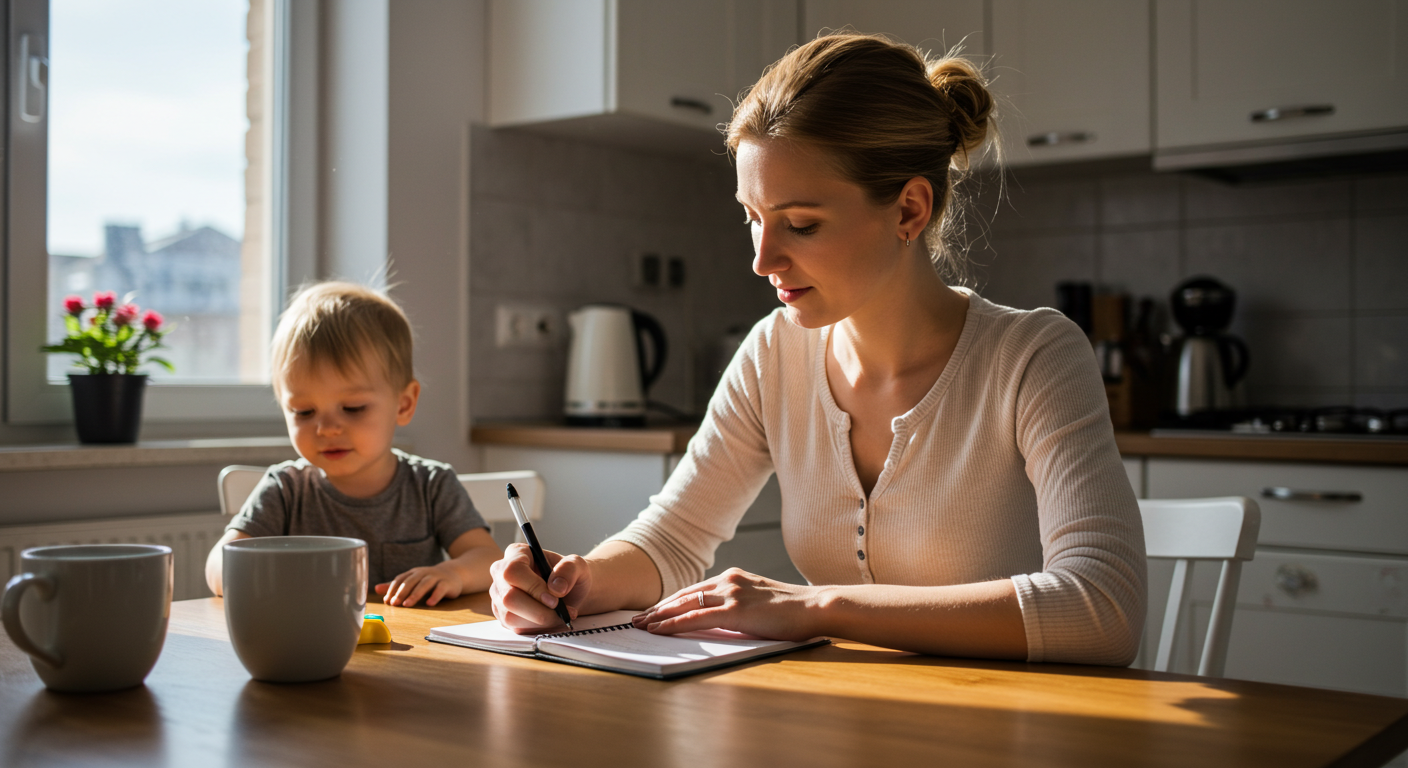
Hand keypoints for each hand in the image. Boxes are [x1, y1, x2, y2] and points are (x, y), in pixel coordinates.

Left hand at [376, 563, 462, 606]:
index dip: (393, 589)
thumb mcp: (413, 580)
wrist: (454, 574)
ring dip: (415, 594)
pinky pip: (440, 589)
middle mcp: (424, 573)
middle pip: (411, 581)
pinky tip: (429, 604)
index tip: (387, 601)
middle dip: (401, 592)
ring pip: (424, 584)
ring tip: (407, 604)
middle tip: (394, 603)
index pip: (400, 579)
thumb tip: (376, 588)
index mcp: (414, 573)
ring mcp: (436, 577)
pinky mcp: (447, 583)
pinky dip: (435, 596)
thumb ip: (396, 586)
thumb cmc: (430, 579)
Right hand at [488, 543, 589, 632]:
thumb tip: (556, 587)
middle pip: (508, 597)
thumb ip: (569, 570)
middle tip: (559, 610)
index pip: (513, 570)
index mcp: (517, 553)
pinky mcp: (504, 616)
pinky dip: (538, 628)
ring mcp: (500, 596)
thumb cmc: (570, 575)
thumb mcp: (578, 565)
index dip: (533, 587)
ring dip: (540, 621)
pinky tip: (551, 620)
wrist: (571, 593)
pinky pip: (516, 628)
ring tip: (560, 615)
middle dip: (538, 609)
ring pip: (510, 616)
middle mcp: (502, 574)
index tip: (555, 599)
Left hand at [631, 568, 820, 641]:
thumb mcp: (760, 602)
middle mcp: (728, 580)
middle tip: (638, 619)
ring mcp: (731, 593)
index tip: (655, 611)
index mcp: (734, 577)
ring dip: (659, 616)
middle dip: (658, 608)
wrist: (815, 607)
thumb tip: (720, 621)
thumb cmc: (794, 611)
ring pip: (684, 604)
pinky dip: (674, 624)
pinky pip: (695, 617)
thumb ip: (738, 606)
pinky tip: (659, 630)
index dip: (672, 601)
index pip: (694, 590)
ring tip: (641, 626)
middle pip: (684, 594)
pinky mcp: (735, 610)